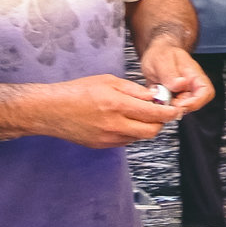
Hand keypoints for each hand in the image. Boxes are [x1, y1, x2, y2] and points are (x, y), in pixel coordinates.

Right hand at [33, 74, 184, 148]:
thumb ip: (134, 90)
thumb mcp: (109, 81)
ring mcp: (107, 138)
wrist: (50, 110)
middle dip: (161, 122)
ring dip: (146, 128)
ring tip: (141, 115)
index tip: (175, 108)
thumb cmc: (78, 91)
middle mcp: (114, 125)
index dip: (169, 112)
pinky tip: (125, 122)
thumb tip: (154, 96)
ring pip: (139, 137)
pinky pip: (125, 141)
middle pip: (151, 131)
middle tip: (161, 112)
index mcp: (117, 105)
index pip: (154, 113)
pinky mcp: (101, 145)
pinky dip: (131, 133)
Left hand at [142, 44, 214, 115]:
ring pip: (179, 108)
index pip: (206, 93)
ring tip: (156, 95)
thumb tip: (181, 84)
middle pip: (193, 104)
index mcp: (194, 75)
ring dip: (167, 107)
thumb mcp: (162, 60)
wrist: (155, 54)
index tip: (179, 105)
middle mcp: (190, 86)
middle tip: (162, 100)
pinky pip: (169, 108)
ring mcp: (181, 94)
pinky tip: (153, 97)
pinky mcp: (171, 99)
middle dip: (177, 107)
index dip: (196, 102)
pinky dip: (160, 106)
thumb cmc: (162, 53)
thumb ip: (170, 73)